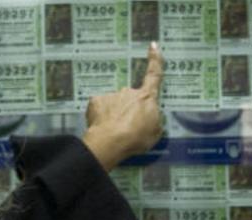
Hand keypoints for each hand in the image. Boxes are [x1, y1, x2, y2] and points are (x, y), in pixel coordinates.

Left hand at [82, 42, 163, 171]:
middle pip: (130, 98)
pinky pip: (99, 108)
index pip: (154, 75)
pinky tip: (101, 128)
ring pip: (113, 104)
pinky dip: (100, 117)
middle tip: (127, 129)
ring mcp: (111, 95)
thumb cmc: (136, 138)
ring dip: (114, 115)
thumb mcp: (155, 132)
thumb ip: (153, 120)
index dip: (155, 60)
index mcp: (147, 97)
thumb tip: (148, 117)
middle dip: (128, 111)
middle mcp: (129, 92)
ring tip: (113, 133)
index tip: (153, 46)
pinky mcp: (96, 101)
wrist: (111, 141)